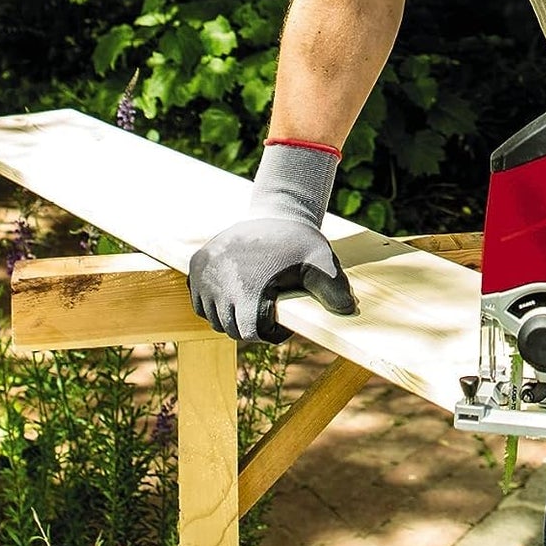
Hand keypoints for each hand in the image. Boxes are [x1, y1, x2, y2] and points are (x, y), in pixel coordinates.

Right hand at [188, 141, 355, 342]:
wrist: (275, 211)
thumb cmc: (300, 240)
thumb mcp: (322, 263)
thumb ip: (334, 289)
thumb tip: (348, 310)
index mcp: (248, 291)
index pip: (250, 334)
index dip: (268, 333)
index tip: (279, 319)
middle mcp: (220, 286)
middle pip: (231, 328)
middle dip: (250, 325)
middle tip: (267, 309)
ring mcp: (204, 275)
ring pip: (213, 317)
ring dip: (230, 316)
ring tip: (251, 301)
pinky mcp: (196, 264)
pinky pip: (199, 301)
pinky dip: (213, 304)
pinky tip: (234, 294)